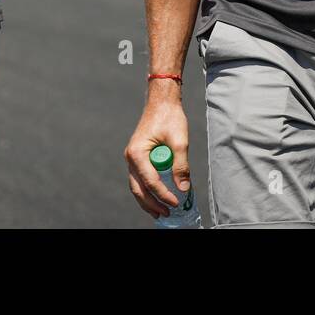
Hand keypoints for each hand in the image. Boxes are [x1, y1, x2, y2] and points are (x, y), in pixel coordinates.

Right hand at [124, 88, 189, 218]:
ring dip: (147, 200)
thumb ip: (181, 166)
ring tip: (159, 212)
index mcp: (137, 153)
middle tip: (167, 214)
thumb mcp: (179, 141)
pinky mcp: (138, 156)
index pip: (150, 181)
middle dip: (152, 203)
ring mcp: (132, 157)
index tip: (177, 202)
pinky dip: (146, 189)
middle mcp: (131, 156)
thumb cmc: (170, 117)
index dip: (164, 194)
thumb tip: (183, 188)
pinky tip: (156, 197)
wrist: (161, 101)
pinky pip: (139, 177)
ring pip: (136, 185)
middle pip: (138, 188)